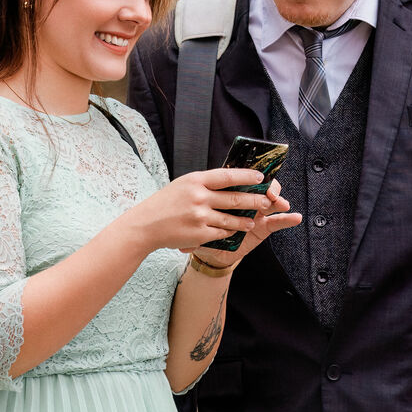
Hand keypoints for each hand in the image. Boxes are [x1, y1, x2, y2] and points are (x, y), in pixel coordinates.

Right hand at [122, 168, 293, 253]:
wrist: (146, 225)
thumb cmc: (166, 202)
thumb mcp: (184, 184)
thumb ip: (205, 183)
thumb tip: (231, 180)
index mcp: (196, 181)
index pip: (227, 176)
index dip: (246, 176)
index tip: (260, 177)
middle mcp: (199, 197)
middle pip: (235, 198)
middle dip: (254, 200)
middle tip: (266, 201)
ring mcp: (200, 216)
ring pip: (231, 219)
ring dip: (245, 220)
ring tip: (252, 221)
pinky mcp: (199, 234)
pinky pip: (222, 233)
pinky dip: (229, 232)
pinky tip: (234, 231)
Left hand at [194, 178, 301, 268]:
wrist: (208, 249)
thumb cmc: (201, 230)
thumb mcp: (195, 227)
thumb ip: (194, 229)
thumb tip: (186, 238)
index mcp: (228, 192)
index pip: (241, 179)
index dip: (250, 177)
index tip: (257, 177)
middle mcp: (244, 199)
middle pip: (259, 188)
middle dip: (267, 189)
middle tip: (269, 193)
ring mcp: (255, 212)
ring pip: (270, 202)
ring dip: (278, 200)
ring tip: (281, 203)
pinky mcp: (263, 226)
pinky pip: (277, 222)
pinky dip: (287, 220)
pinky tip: (296, 218)